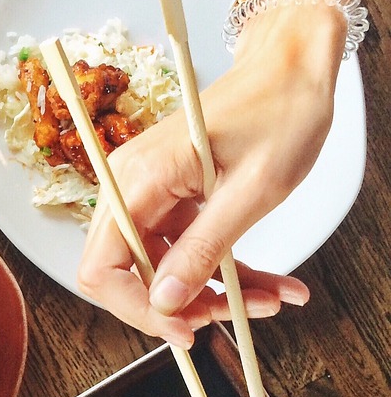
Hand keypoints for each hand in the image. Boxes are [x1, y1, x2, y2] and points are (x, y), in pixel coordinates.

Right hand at [77, 0, 346, 345]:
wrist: (295, 67)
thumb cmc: (281, 110)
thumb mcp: (252, 191)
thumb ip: (204, 249)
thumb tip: (167, 303)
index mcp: (140, 178)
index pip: (101, 267)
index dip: (135, 308)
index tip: (183, 329)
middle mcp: (133, 185)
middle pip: (129, 273)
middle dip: (181, 305)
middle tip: (234, 317)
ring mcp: (151, 190)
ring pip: (164, 267)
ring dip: (213, 293)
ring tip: (271, 298)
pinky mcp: (173, 195)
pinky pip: (186, 247)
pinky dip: (225, 270)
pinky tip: (270, 282)